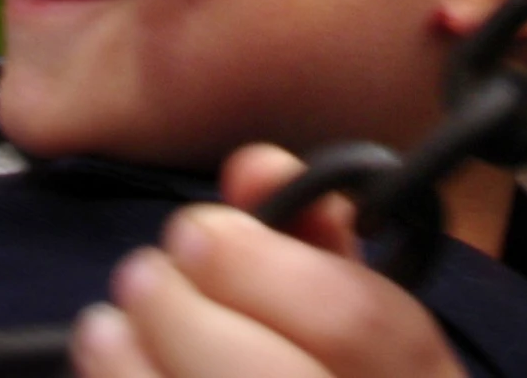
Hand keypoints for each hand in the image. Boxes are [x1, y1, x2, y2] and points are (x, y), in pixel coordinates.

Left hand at [72, 145, 465, 377]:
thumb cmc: (332, 363)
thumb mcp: (354, 309)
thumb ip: (315, 239)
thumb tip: (253, 169)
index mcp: (421, 375)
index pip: (359, 322)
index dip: (268, 267)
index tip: (195, 230)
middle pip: (271, 377)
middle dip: (186, 317)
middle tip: (140, 275)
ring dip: (135, 366)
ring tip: (105, 326)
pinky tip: (106, 369)